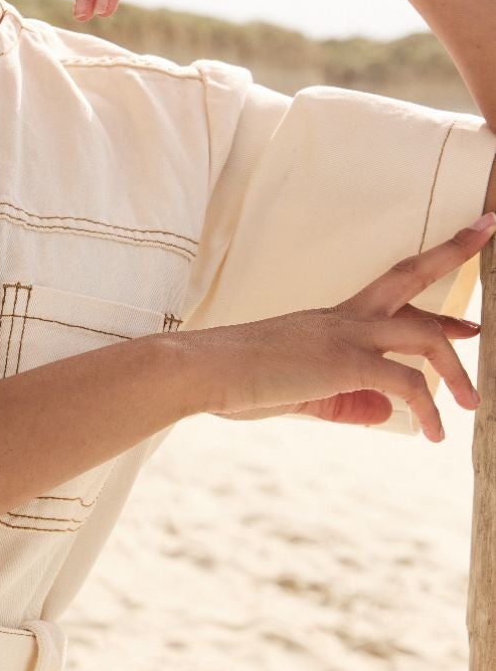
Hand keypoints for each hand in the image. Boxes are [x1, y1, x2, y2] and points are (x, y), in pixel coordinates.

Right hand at [196, 213, 493, 440]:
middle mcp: (344, 318)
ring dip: (456, 369)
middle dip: (451, 255)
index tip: (463, 295)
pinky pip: (406, 383)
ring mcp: (346, 335)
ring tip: (471, 403)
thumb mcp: (303, 393)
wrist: (203, 372)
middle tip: (486, 237)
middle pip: (409, 277)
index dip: (431, 292)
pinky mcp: (345, 362)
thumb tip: (386, 410)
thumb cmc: (239, 381)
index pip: (391, 292)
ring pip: (423, 336)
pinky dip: (427, 408)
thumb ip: (348, 400)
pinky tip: (431, 433)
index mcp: (332, 320)